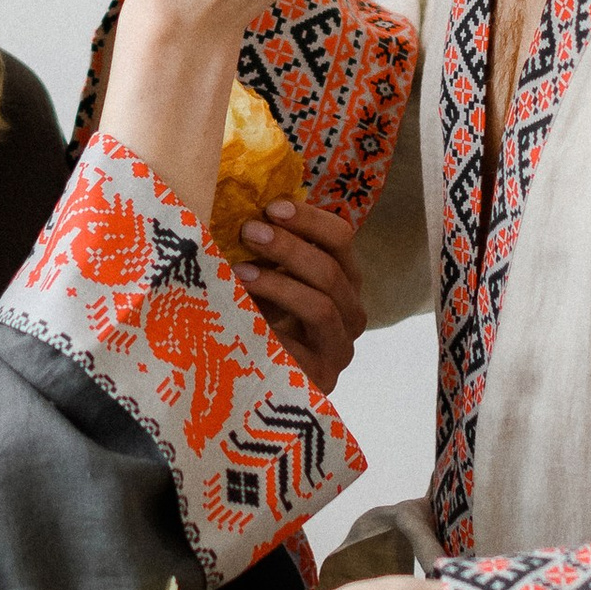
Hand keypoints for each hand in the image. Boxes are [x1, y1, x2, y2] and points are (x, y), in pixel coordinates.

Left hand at [232, 200, 366, 391]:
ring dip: (279, 284)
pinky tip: (242, 316)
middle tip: (249, 232)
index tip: (271, 207)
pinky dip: (271, 329)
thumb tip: (241, 206)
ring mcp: (340, 348)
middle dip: (289, 248)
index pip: (341, 239)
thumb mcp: (266, 280)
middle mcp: (351, 312)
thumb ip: (266, 251)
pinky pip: (301, 350)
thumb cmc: (260, 319)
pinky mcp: (322, 378)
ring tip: (240, 271)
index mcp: (344, 280)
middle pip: (331, 271)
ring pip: (321, 307)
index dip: (309, 219)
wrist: (254, 383)